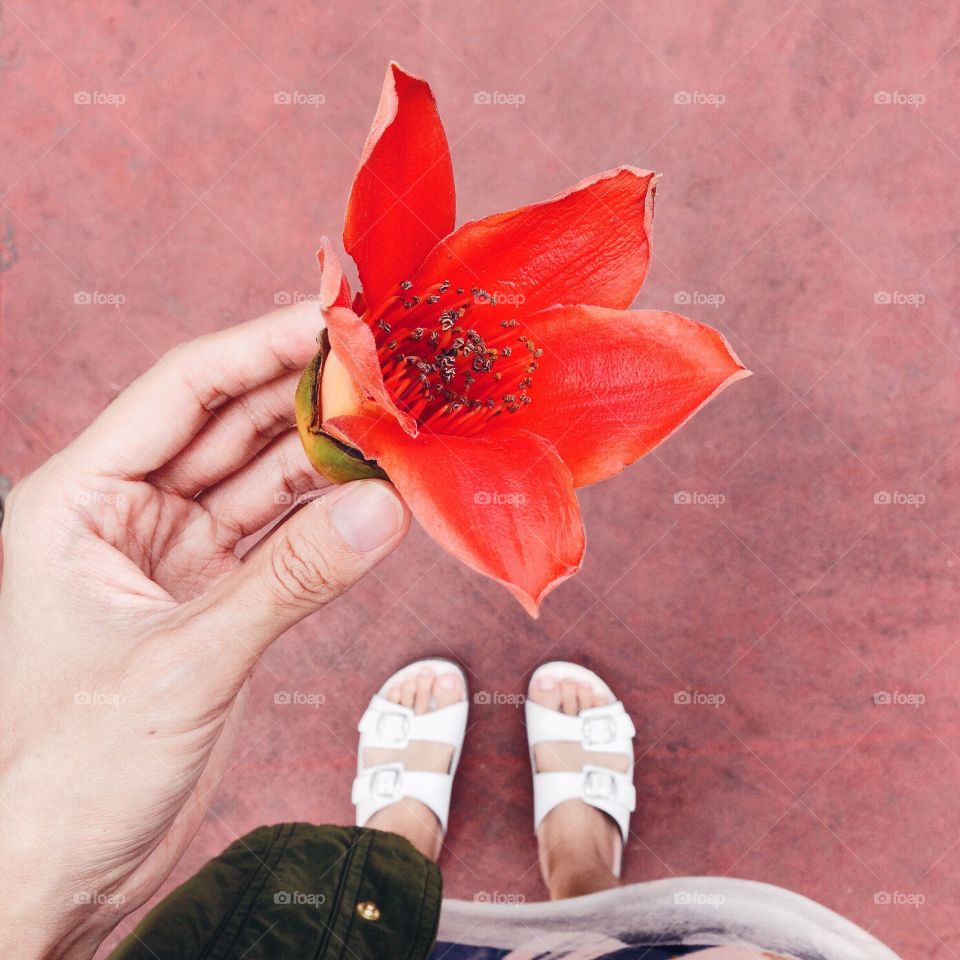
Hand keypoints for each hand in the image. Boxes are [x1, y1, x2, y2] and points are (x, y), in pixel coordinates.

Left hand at [0, 302, 409, 959]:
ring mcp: (174, 556)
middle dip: (304, 392)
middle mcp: (126, 515)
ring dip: (326, 454)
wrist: (60, 872)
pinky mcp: (213, 598)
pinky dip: (328, 519)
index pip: (181, 391)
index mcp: (78, 502)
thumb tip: (382, 509)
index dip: (259, 345)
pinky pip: (281, 537)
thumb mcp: (184, 663)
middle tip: (384, 365)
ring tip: (395, 425)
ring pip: (263, 478)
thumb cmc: (69, 775)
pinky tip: (376, 497)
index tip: (332, 316)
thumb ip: (289, 581)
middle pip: (229, 424)